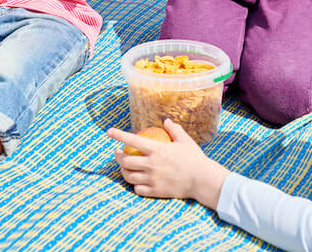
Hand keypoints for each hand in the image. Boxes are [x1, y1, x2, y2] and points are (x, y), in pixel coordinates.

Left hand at [107, 120, 228, 207]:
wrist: (202, 180)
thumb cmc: (195, 158)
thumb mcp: (185, 140)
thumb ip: (174, 129)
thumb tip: (166, 121)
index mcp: (156, 150)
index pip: (132, 140)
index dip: (119, 135)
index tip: (109, 132)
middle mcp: (151, 164)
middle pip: (125, 161)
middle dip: (117, 157)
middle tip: (117, 153)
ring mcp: (152, 179)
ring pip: (128, 176)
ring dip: (123, 171)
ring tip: (124, 168)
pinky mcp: (155, 191)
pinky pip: (138, 189)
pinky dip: (134, 185)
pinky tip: (136, 182)